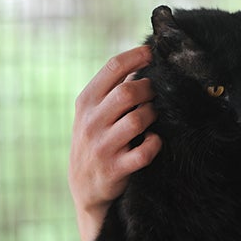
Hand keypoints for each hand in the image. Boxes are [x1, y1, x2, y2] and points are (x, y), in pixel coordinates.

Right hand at [69, 46, 161, 240]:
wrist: (84, 187)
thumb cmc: (97, 139)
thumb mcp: (94, 112)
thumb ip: (114, 87)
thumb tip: (144, 57)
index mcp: (86, 101)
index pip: (112, 67)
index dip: (137, 56)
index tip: (152, 53)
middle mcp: (91, 122)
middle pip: (129, 92)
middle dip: (150, 89)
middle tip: (155, 95)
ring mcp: (103, 146)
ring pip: (139, 119)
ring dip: (153, 115)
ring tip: (153, 118)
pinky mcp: (116, 168)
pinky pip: (145, 151)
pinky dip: (156, 143)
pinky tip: (154, 140)